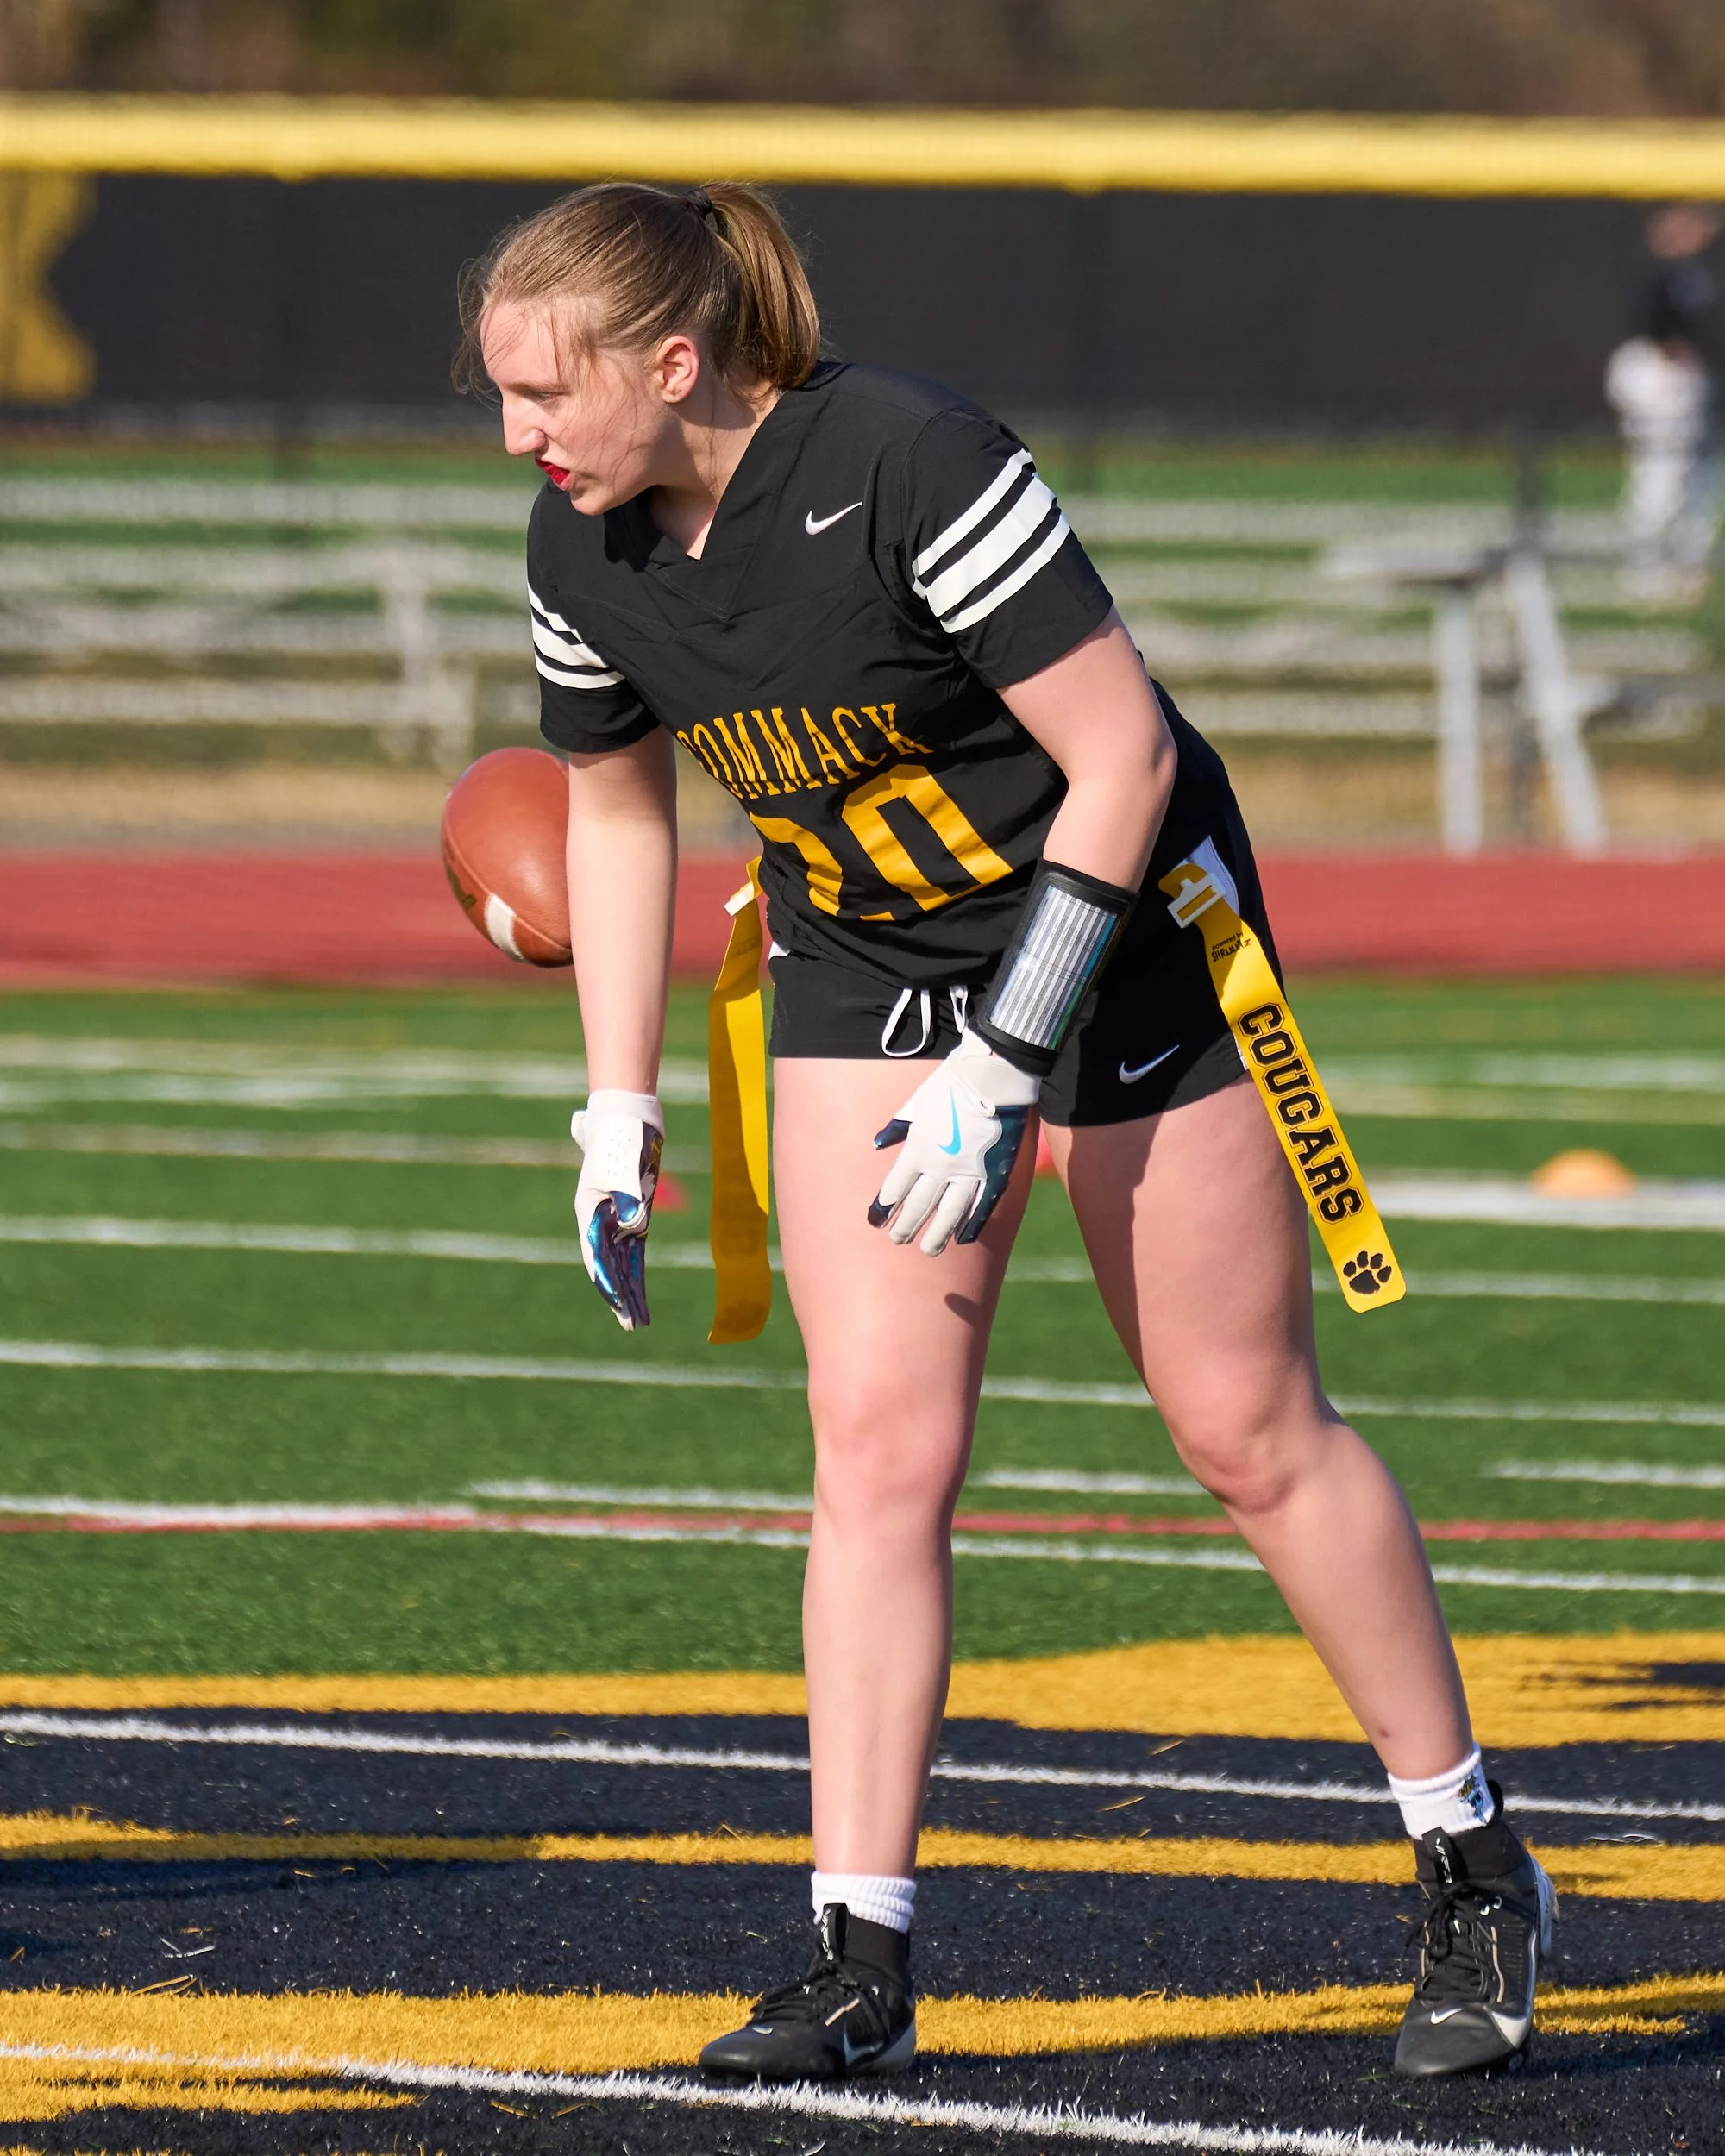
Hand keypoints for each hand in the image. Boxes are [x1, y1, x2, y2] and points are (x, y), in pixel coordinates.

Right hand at [571, 1088, 662, 1329]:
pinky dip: (635, 1267)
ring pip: (621, 1260)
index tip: (620, 1305)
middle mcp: (599, 1217)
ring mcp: (614, 1214)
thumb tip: (634, 1227)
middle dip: (620, 1296)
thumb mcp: (624, 1167)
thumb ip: (628, 1198)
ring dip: (629, 1287)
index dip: (609, 1283)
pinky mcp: (630, 1208)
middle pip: (609, 1264)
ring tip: (638, 1317)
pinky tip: (638, 1285)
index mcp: (590, 1210)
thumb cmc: (620, 1137)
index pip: (598, 1255)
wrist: (627, 1112)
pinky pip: (631, 1247)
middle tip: (632, 1325)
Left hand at [868, 1030, 1039, 1254]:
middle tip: (897, 1240)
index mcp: (918, 1149)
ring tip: (928, 1250)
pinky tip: (962, 1238)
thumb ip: (897, 1128)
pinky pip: (980, 1207)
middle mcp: (940, 1167)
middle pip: (918, 1206)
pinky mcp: (994, 1174)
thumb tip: (877, 1145)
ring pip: (948, 1215)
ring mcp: (969, 1173)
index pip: (895, 1189)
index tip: (875, 1221)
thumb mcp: (916, 1103)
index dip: (883, 1209)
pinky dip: (970, 1225)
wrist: (994, 1076)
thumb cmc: (951, 1085)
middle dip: (904, 1226)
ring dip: (936, 1235)